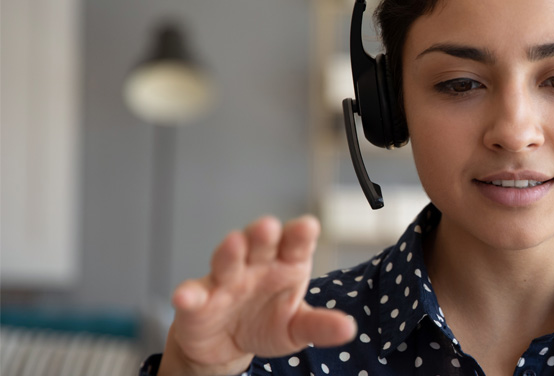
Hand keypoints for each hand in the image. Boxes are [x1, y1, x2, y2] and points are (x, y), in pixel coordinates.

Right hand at [160, 216, 356, 375]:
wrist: (228, 345)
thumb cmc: (268, 323)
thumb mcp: (298, 328)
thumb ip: (320, 326)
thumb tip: (349, 329)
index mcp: (286, 265)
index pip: (296, 244)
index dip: (300, 234)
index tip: (308, 227)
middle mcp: (256, 265)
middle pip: (260, 243)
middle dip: (263, 233)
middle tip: (269, 227)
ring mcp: (226, 280)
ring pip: (227, 260)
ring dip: (229, 251)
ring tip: (233, 244)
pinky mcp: (198, 301)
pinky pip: (193, 295)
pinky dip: (188, 294)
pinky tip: (186, 296)